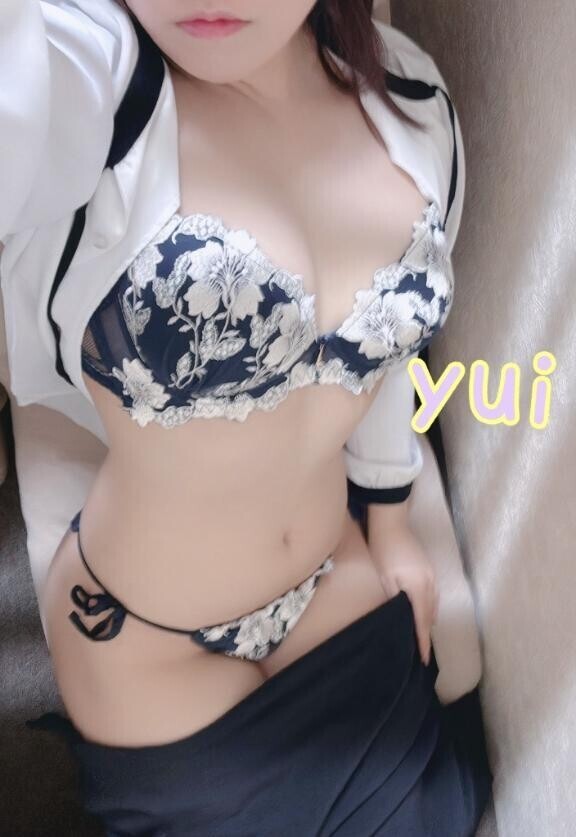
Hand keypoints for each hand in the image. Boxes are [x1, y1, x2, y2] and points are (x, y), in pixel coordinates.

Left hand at [369, 526, 438, 665]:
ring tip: (423, 634)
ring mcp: (431, 574)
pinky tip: (423, 609)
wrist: (391, 522)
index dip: (424, 641)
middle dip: (427, 632)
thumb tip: (405, 615)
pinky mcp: (428, 567)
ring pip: (434, 603)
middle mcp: (430, 583)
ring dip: (429, 619)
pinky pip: (433, 593)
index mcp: (419, 588)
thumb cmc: (383, 550)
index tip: (425, 659)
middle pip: (431, 614)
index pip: (422, 621)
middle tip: (422, 650)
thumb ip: (397, 598)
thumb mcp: (386, 577)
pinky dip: (429, 605)